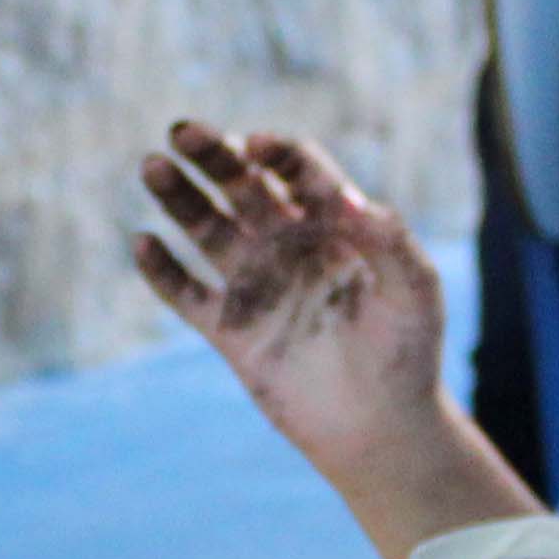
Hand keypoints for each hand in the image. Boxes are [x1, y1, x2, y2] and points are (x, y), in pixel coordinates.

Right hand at [131, 123, 447, 474]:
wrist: (382, 427)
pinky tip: (144, 243)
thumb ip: (390, 241)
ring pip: (207, 228)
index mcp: (334, 226)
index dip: (276, 152)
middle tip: (182, 131)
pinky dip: (163, 271)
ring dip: (179, 197)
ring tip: (153, 165)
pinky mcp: (231, 329)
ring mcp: (257, 284)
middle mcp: (289, 245)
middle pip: (242, 185)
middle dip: (213, 156)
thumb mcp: (414, 291)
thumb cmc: (408, 353)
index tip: (256, 146)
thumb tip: (352, 200)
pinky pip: (187, 294)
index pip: (298, 170)